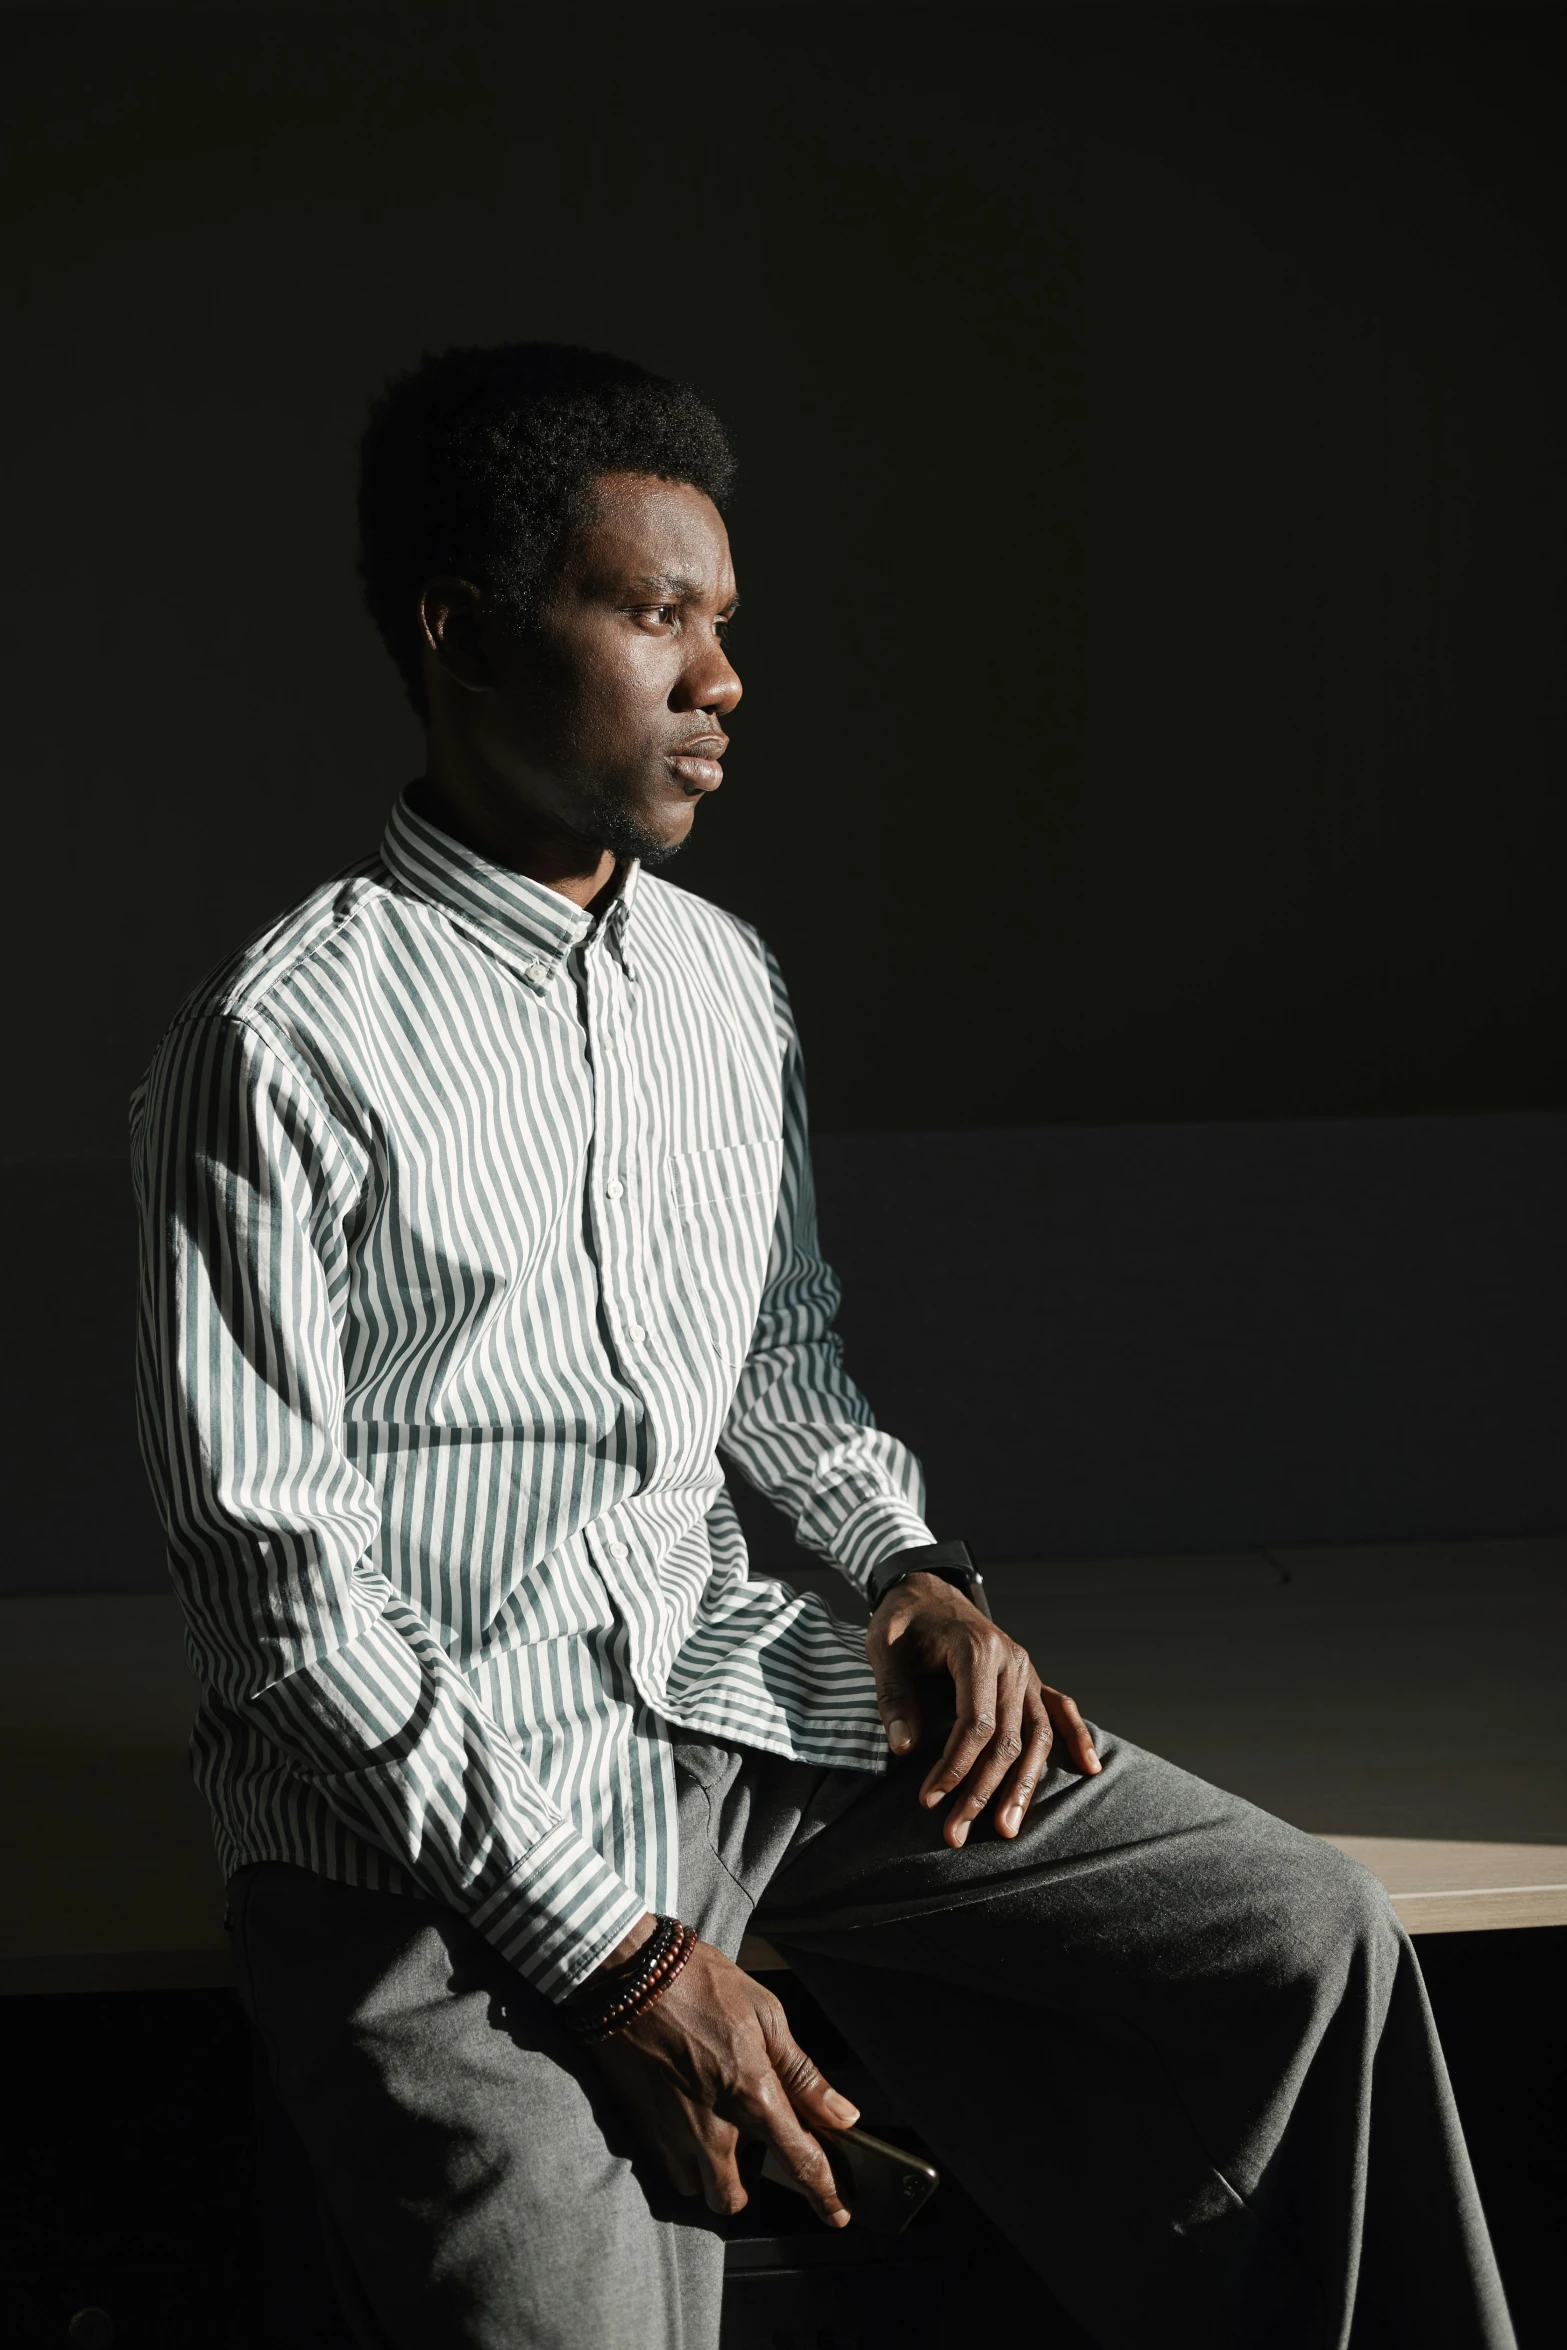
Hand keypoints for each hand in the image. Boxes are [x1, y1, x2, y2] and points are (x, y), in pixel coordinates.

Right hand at [582, 1921, 859, 2225]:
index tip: (837, 2213)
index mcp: (753, 2097)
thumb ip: (803, 2074)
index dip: (825, 2195)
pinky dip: (681, 2156)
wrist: (630, 1975)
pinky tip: (686, 2120)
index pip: (800, 2163)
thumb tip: (842, 2115)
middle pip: (734, 2199)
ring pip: (696, 2188)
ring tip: (715, 2132)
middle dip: (748, 2186)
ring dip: (710, 2173)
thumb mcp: (767, 2015)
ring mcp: (672, 2133)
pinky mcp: (641, 2127)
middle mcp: (713, 2130)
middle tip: (750, 2150)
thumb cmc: (701, 1985)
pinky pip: (667, 2166)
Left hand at [866, 1572, 1100, 1845]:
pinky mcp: (1028, 1677)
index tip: (930, 1800)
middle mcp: (1012, 1661)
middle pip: (1008, 1738)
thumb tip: (904, 1750)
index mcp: (977, 1650)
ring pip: (1037, 1735)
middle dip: (983, 1791)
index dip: (955, 1767)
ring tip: (1008, 1829)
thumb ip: (893, 1694)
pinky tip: (1089, 1768)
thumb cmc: (902, 1620)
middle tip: (956, 1834)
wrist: (926, 1588)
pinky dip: (1076, 1737)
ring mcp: (1026, 1670)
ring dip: (1024, 1786)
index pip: (977, 1723)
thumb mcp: (882, 1645)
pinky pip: (1058, 1709)